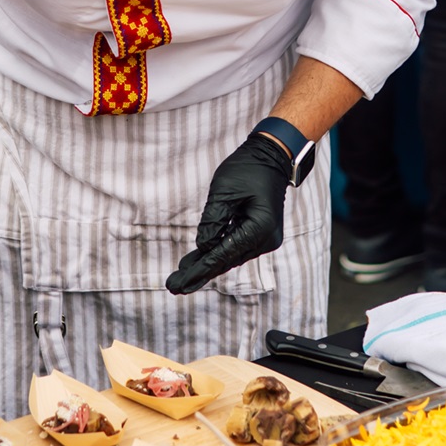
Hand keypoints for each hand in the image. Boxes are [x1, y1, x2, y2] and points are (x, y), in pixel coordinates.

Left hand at [166, 134, 290, 294]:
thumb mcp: (223, 191)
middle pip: (227, 261)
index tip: (181, 282)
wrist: (271, 158)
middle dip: (199, 273)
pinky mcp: (260, 234)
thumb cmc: (248, 169)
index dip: (200, 268)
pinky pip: (235, 248)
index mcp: (260, 228)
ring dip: (206, 266)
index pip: (224, 254)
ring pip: (230, 257)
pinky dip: (217, 254)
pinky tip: (197, 262)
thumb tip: (202, 247)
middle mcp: (266, 239)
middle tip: (174, 287)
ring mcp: (265, 238)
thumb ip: (212, 220)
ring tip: (180, 278)